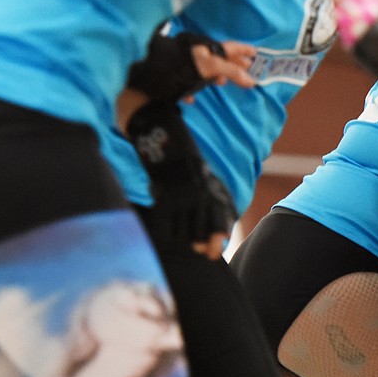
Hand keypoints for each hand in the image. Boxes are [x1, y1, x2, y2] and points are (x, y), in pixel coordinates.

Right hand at [127, 100, 237, 252]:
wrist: (157, 122)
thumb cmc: (174, 144)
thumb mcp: (191, 163)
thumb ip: (197, 181)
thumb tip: (201, 199)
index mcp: (204, 179)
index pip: (218, 210)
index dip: (219, 228)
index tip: (220, 244)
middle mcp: (196, 186)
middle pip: (204, 222)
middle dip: (207, 240)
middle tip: (207, 254)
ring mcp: (180, 189)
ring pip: (187, 224)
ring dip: (188, 239)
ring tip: (190, 249)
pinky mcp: (163, 189)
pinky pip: (165, 218)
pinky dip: (166, 231)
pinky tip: (166, 240)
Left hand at [128, 31, 253, 102]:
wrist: (142, 84)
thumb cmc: (179, 70)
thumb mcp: (209, 68)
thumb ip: (231, 71)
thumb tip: (251, 80)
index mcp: (203, 48)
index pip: (228, 47)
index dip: (242, 49)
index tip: (255, 53)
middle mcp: (191, 53)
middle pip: (216, 57)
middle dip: (230, 64)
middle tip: (246, 69)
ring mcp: (179, 65)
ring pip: (201, 68)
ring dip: (212, 76)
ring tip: (220, 84)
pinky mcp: (167, 79)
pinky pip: (184, 82)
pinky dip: (191, 88)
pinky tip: (190, 98)